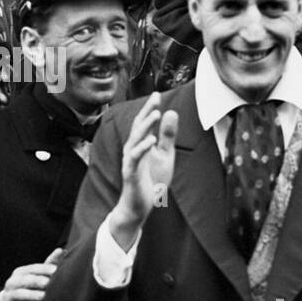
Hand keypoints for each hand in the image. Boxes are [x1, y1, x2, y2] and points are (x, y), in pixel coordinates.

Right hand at [0, 248, 63, 300]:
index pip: (33, 268)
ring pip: (20, 294)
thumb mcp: (35, 277)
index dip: (44, 269)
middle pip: (25, 280)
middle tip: (49, 283)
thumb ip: (48, 265)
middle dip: (37, 281)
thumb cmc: (27, 289)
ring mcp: (8, 295)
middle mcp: (12, 282)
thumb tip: (62, 250)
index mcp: (20, 272)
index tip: (56, 270)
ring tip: (44, 297)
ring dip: (32, 295)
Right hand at [114, 94, 178, 247]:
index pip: (144, 123)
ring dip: (146, 125)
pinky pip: (135, 158)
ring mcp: (130, 161)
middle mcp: (132, 149)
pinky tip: (152, 140)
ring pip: (135, 139)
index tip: (157, 94)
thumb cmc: (151, 180)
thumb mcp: (165, 155)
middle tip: (155, 96)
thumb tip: (171, 112)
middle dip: (146, 111)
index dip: (149, 108)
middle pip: (138, 126)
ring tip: (156, 112)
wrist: (140, 207)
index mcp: (140, 144)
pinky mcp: (131, 173)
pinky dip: (142, 148)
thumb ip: (167, 136)